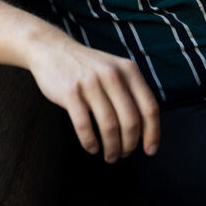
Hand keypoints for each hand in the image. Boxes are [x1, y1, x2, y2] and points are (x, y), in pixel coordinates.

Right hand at [27, 38, 159, 162]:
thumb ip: (131, 92)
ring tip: (110, 156)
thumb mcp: (115, 70)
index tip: (150, 150)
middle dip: (129, 144)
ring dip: (112, 147)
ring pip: (109, 126)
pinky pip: (84, 125)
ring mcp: (91, 83)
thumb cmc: (88, 67)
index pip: (149, 107)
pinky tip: (92, 148)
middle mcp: (113, 75)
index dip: (152, 133)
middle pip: (131, 121)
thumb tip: (145, 130)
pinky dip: (90, 142)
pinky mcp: (70, 92)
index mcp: (129, 71)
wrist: (53, 50)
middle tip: (124, 155)